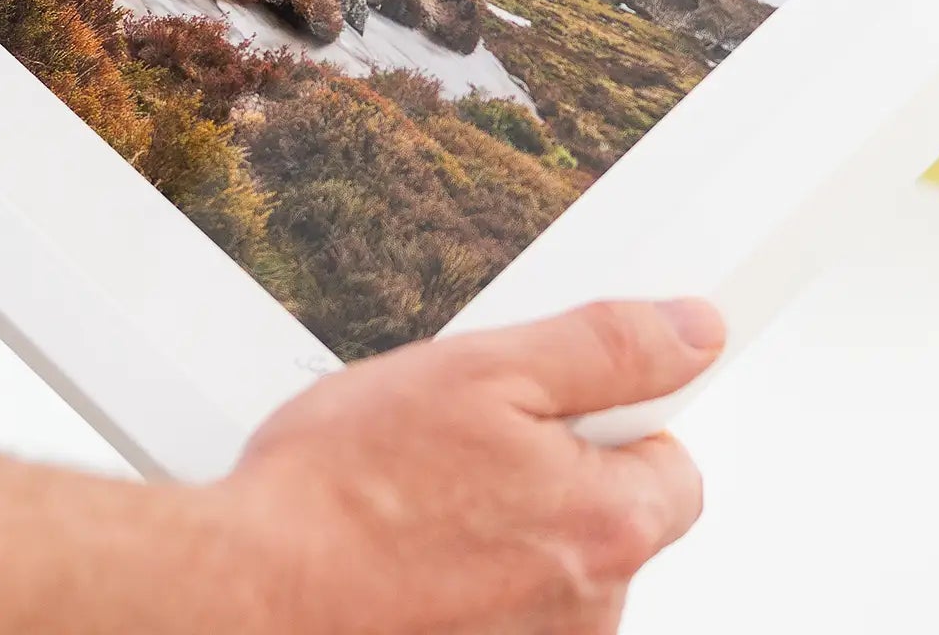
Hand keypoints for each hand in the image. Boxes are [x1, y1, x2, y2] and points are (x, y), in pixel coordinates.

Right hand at [217, 298, 724, 633]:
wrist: (246, 594)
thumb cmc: (341, 493)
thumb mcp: (481, 370)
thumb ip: (607, 348)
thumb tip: (692, 331)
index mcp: (606, 524)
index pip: (674, 467)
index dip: (614, 423)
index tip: (561, 407)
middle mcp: (587, 611)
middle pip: (608, 524)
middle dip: (550, 480)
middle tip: (464, 448)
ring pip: (545, 571)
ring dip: (500, 536)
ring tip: (416, 504)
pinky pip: (498, 614)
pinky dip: (461, 586)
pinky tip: (407, 555)